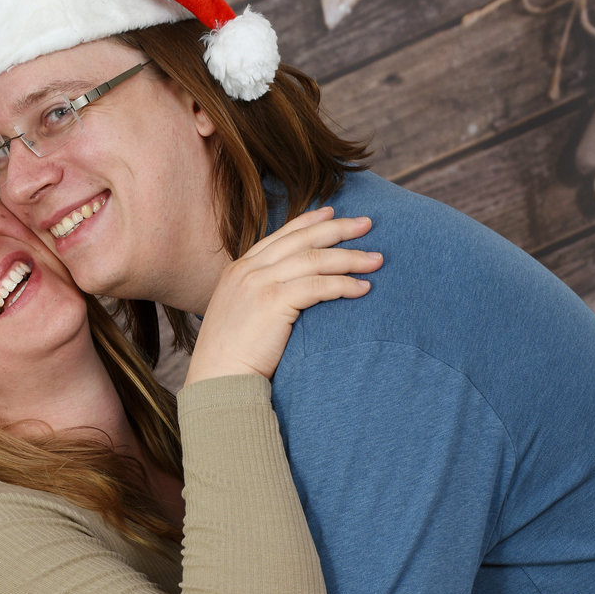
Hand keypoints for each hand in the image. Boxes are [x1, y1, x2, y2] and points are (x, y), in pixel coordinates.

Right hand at [185, 207, 382, 385]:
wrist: (217, 379)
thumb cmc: (232, 359)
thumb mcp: (242, 316)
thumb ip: (259, 297)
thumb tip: (288, 296)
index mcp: (239, 270)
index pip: (280, 236)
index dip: (309, 221)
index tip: (333, 214)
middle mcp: (248, 270)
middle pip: (301, 239)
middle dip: (338, 228)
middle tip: (367, 223)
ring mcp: (259, 283)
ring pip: (314, 259)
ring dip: (350, 258)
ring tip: (377, 260)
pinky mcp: (273, 302)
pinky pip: (318, 285)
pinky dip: (344, 284)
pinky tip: (363, 288)